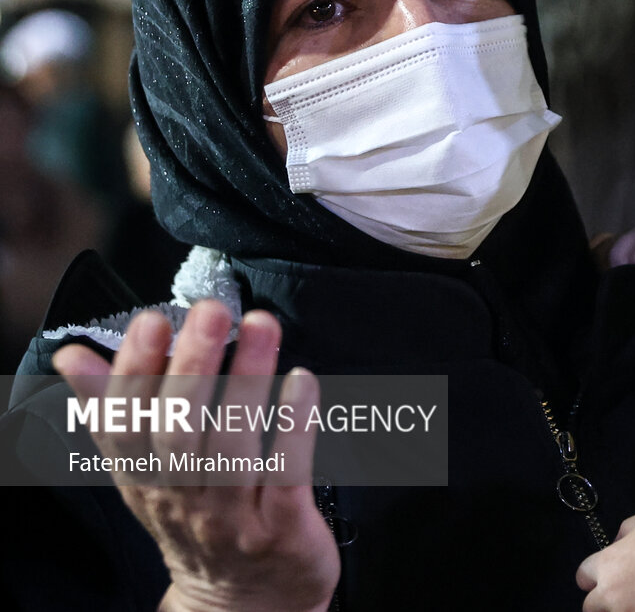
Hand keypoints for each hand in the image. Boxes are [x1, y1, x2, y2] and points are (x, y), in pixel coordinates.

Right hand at [52, 300, 339, 611]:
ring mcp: (233, 516)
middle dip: (192, 364)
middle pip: (178, 428)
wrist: (247, 602)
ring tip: (261, 326)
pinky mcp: (283, 527)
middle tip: (212, 311)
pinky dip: (292, 425)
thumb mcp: (147, 474)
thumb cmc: (200, 519)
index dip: (133, 372)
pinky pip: (285, 472)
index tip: (152, 320)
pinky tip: (301, 381)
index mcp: (145, 479)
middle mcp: (183, 497)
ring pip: (231, 444)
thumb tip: (73, 357)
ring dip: (248, 378)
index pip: (124, 424)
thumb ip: (114, 413)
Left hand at [577, 512, 634, 611]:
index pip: (583, 576)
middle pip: (590, 607)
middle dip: (601, 601)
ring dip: (622, 609)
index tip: (602, 577)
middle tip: (619, 595)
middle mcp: (611, 595)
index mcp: (607, 565)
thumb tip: (617, 542)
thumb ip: (625, 532)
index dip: (592, 576)